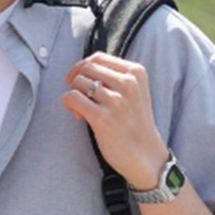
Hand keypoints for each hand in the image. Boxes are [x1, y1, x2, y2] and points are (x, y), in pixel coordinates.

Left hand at [62, 52, 170, 190]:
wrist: (146, 156)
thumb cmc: (136, 126)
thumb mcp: (135, 93)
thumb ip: (114, 79)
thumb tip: (79, 73)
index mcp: (136, 73)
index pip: (99, 57)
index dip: (83, 67)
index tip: (77, 80)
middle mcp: (127, 83)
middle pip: (86, 68)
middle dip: (77, 81)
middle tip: (80, 100)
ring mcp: (115, 101)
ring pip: (78, 82)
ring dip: (73, 95)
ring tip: (81, 111)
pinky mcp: (102, 118)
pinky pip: (72, 98)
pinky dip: (68, 103)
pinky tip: (76, 114)